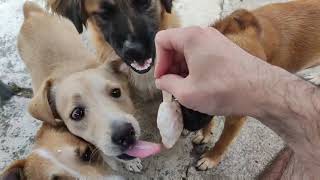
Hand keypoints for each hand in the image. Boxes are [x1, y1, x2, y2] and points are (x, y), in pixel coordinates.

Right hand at [154, 26, 286, 115]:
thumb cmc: (223, 90)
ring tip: (187, 89)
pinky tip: (200, 85)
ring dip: (183, 69)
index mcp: (190, 37)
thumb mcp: (187, 93)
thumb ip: (167, 85)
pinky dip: (196, 68)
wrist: (262, 91)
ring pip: (189, 50)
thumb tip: (162, 81)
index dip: (158, 62)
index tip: (163, 80)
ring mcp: (216, 40)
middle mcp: (203, 33)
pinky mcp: (225, 49)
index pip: (161, 40)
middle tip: (173, 87)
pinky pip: (202, 54)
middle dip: (170, 66)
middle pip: (175, 45)